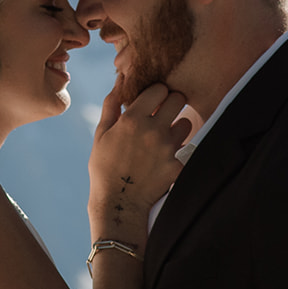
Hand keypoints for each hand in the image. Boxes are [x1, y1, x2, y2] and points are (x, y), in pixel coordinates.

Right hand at [88, 78, 190, 239]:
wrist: (119, 203)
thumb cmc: (105, 168)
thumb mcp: (101, 135)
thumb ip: (111, 107)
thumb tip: (118, 85)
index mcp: (133, 119)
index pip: (159, 88)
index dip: (157, 92)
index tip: (153, 100)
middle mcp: (153, 130)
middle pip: (178, 99)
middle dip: (171, 103)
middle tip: (164, 112)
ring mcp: (168, 148)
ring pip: (186, 123)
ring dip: (178, 126)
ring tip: (165, 136)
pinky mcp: (178, 165)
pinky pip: (186, 149)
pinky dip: (179, 151)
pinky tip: (167, 157)